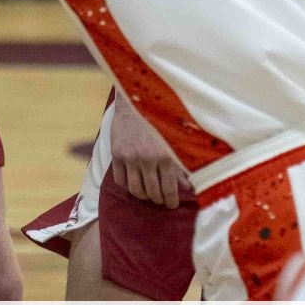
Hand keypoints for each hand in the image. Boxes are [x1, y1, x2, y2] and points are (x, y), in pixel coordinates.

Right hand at [110, 90, 190, 207]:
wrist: (136, 100)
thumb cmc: (160, 119)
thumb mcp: (174, 140)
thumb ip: (180, 164)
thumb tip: (188, 186)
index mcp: (165, 155)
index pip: (168, 189)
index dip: (171, 201)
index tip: (172, 204)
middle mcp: (146, 159)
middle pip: (152, 192)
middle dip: (159, 199)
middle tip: (162, 199)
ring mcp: (129, 158)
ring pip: (136, 190)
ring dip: (143, 195)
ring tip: (149, 193)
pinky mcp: (116, 154)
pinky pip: (120, 181)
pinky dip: (127, 186)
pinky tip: (134, 183)